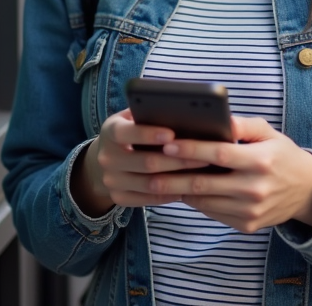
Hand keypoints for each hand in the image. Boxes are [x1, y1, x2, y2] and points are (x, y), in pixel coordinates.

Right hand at [72, 109, 210, 215]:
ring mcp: (111, 181)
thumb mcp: (133, 117)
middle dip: (178, 159)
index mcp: (110, 131)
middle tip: (205, 156)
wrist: (105, 159)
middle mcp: (106, 158)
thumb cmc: (131, 131)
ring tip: (204, 172)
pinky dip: (171, 194)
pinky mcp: (118, 198)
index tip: (172, 133)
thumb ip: (151, 113)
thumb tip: (187, 112)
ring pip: (150, 184)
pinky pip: (149, 200)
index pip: (127, 133)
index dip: (149, 134)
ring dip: (180, 179)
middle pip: (146, 162)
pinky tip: (190, 186)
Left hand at [147, 116, 311, 233]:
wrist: (306, 190)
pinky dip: (196, 202)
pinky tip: (182, 191)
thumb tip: (216, 119)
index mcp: (261, 161)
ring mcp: (250, 211)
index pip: (218, 154)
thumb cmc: (281, 154)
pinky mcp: (247, 225)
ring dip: (179, 190)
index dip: (190, 149)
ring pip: (204, 202)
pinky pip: (213, 213)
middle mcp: (255, 188)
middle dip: (172, 175)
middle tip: (147, 168)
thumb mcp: (268, 132)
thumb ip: (242, 125)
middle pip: (204, 183)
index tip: (167, 144)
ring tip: (157, 179)